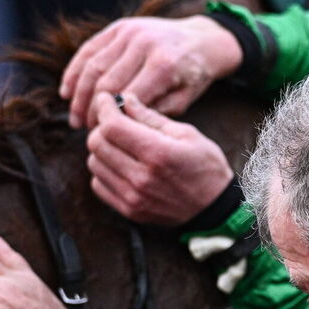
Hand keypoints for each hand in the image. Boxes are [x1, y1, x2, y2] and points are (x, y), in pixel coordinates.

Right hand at [60, 14, 242, 128]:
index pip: (126, 97)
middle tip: (85, 131)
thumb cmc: (192, 77)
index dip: (110, 119)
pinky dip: (74, 71)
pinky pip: (89, 49)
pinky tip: (67, 92)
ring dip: (78, 95)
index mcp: (163, 65)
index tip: (102, 137)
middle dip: (91, 110)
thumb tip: (121, 126)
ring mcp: (130, 32)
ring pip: (93, 66)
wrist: (202, 40)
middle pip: (106, 82)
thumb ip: (154, 112)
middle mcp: (144, 44)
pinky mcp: (119, 26)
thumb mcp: (183, 100)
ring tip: (75, 118)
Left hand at [86, 92, 232, 225]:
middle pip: (97, 144)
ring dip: (103, 149)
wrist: (215, 207)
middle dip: (102, 127)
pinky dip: (104, 171)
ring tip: (120, 145)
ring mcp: (133, 196)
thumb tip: (126, 100)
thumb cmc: (205, 166)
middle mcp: (141, 177)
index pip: (112, 126)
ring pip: (94, 163)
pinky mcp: (129, 209)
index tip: (106, 100)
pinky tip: (121, 165)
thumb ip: (152, 117)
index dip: (104, 108)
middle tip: (115, 122)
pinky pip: (98, 185)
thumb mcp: (187, 134)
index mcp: (158, 153)